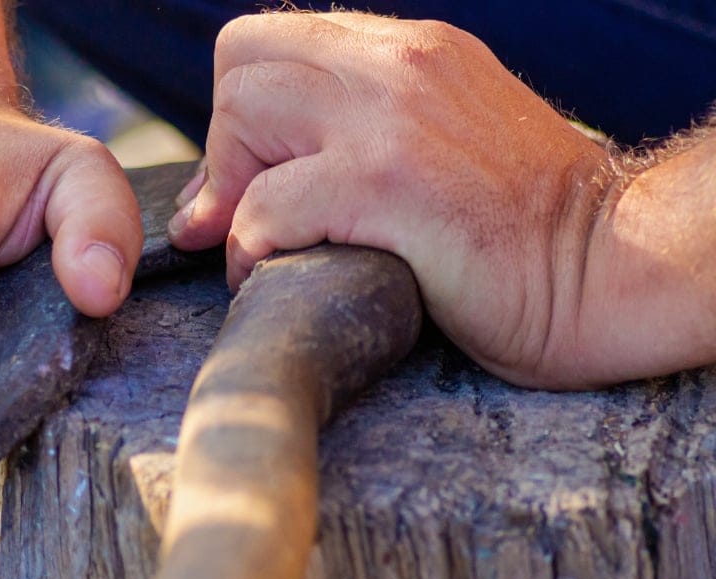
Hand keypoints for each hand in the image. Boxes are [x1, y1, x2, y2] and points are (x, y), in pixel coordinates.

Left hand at [168, 12, 614, 388]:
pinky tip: (281, 276)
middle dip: (227, 149)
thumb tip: (234, 184)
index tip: (249, 181)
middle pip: (241, 65)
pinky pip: (264, 206)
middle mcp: (400, 64)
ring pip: (241, 114)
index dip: (240, 115)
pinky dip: (251, 251)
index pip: (270, 41)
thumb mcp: (443, 142)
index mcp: (413, 50)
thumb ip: (356, 132)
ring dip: (232, 196)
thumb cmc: (525, 229)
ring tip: (264, 249)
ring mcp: (391, 118)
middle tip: (249, 215)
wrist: (612, 270)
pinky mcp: (386, 185)